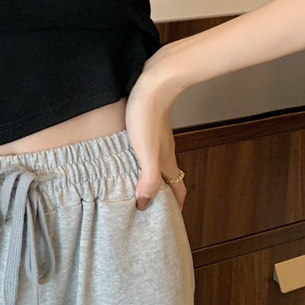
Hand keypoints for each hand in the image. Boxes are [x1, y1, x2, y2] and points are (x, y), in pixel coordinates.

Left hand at [125, 67, 186, 212]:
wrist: (154, 82)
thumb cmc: (148, 115)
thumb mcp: (146, 151)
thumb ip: (147, 178)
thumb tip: (145, 204)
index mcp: (167, 162)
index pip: (178, 191)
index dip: (175, 207)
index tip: (168, 223)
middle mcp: (165, 153)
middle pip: (168, 180)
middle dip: (162, 196)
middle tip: (147, 210)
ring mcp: (158, 140)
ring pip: (158, 166)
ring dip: (150, 179)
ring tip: (135, 189)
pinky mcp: (149, 127)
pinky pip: (147, 152)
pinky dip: (140, 162)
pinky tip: (127, 161)